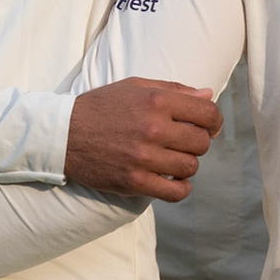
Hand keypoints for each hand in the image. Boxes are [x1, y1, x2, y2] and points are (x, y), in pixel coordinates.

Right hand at [64, 77, 220, 200]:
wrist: (64, 134)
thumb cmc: (101, 107)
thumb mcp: (135, 86)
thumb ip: (174, 89)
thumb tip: (207, 93)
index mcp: (156, 100)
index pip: (208, 113)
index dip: (214, 121)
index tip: (208, 126)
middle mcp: (153, 128)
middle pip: (202, 142)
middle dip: (198, 142)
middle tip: (183, 142)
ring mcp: (144, 157)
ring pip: (191, 167)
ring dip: (186, 165)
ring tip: (171, 159)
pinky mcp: (135, 182)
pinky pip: (176, 192)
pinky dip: (180, 188)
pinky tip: (171, 180)